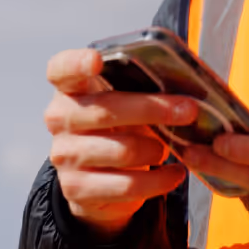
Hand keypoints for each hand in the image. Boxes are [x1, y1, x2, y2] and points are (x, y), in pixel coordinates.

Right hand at [43, 48, 198, 238]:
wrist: (97, 177)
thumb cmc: (119, 125)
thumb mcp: (125, 101)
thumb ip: (143, 88)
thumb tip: (188, 96)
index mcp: (70, 88)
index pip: (61, 69)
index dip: (77, 63)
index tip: (96, 59)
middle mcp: (60, 120)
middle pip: (106, 111)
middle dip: (154, 109)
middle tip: (189, 111)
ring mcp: (65, 156)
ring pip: (122, 151)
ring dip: (156, 150)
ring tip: (170, 149)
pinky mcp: (77, 189)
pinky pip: (127, 185)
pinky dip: (158, 181)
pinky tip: (173, 174)